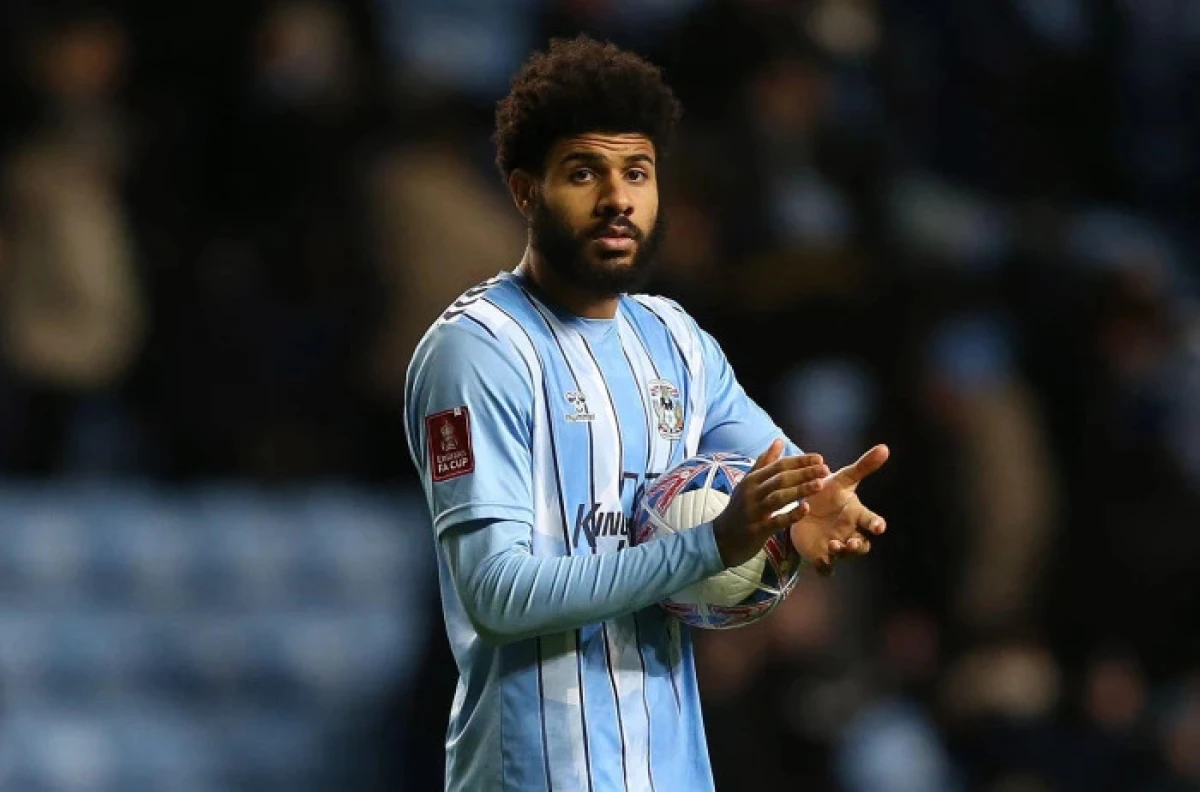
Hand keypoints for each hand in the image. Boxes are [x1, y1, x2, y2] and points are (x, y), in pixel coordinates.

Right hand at [713, 440, 829, 566]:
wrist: (721, 539)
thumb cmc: (739, 509)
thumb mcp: (748, 483)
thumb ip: (764, 462)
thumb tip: (779, 441)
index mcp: (752, 480)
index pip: (778, 466)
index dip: (799, 461)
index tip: (819, 458)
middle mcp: (752, 493)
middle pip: (780, 479)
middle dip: (804, 473)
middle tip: (825, 469)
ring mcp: (754, 511)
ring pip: (779, 497)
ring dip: (800, 490)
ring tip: (820, 485)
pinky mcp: (757, 530)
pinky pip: (776, 521)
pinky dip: (791, 515)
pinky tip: (805, 509)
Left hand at [789, 444, 889, 575]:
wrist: (804, 507)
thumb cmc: (828, 493)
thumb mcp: (842, 479)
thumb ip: (863, 466)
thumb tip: (885, 447)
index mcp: (856, 515)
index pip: (871, 521)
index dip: (876, 524)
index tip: (879, 526)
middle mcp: (850, 533)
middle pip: (862, 545)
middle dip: (860, 546)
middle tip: (853, 542)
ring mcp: (836, 546)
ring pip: (846, 556)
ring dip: (842, 553)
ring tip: (833, 544)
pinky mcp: (821, 556)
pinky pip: (827, 568)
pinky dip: (825, 567)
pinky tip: (820, 561)